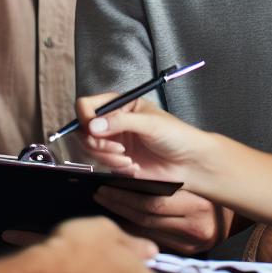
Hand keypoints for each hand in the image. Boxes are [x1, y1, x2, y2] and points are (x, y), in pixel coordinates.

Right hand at [76, 92, 213, 186]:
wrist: (189, 164)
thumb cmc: (176, 136)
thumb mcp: (150, 123)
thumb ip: (120, 121)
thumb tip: (91, 125)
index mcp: (119, 105)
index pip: (86, 105)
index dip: (85, 118)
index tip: (95, 130)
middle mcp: (112, 121)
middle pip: (82, 129)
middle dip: (97, 143)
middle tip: (118, 150)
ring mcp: (113, 141)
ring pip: (89, 148)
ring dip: (106, 157)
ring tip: (128, 160)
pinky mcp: (116, 160)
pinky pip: (100, 164)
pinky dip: (114, 167)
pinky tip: (133, 167)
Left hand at [94, 186, 233, 254]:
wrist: (234, 211)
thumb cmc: (209, 191)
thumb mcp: (192, 182)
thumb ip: (166, 183)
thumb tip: (128, 178)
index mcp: (198, 204)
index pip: (153, 200)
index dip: (126, 193)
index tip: (107, 184)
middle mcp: (196, 226)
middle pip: (147, 215)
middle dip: (120, 204)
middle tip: (101, 193)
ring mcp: (192, 243)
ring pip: (147, 230)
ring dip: (123, 217)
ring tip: (107, 204)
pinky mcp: (188, 252)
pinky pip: (154, 240)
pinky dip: (135, 231)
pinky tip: (122, 222)